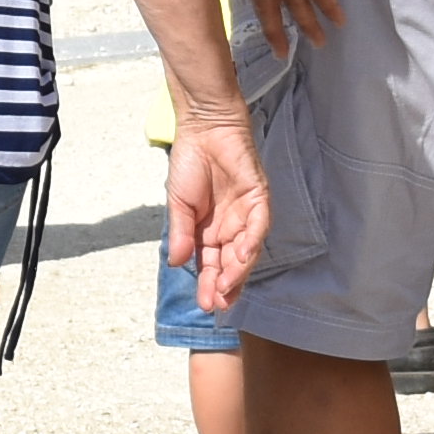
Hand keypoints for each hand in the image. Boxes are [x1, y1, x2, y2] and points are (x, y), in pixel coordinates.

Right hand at [161, 118, 273, 314]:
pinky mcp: (259, 198)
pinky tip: (242, 257)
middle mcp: (230, 228)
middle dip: (225, 285)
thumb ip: (180, 234)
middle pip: (231, 264)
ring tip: (227, 287)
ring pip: (247, 250)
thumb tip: (175, 263)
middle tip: (218, 303)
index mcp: (209, 232)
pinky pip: (259, 225)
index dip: (208, 284)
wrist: (203, 129)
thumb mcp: (178, 205)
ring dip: (239, 270)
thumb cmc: (189, 163)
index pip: (211, 265)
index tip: (205, 304)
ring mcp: (247, 214)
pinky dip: (252, 241)